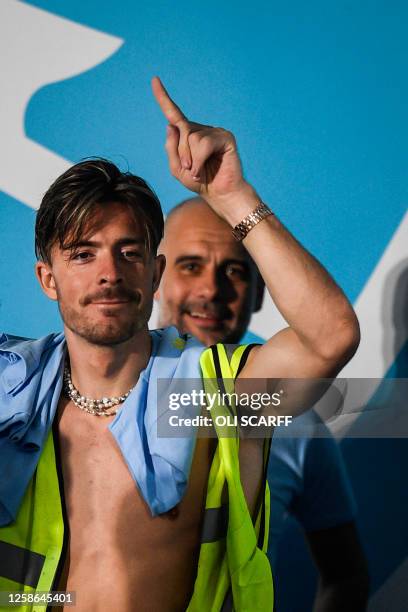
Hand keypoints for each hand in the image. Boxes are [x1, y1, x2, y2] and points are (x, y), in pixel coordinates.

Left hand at [151, 76, 249, 214]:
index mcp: (188, 135)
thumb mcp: (177, 169)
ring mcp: (214, 131)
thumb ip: (171, 148)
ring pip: (192, 138)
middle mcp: (200, 130)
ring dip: (192, 159)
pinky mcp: (225, 137)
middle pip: (181, 131)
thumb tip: (171, 125)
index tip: (154, 80)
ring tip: (199, 171)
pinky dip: (199, 160)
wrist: (219, 194)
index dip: (163, 97)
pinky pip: (204, 144)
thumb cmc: (200, 182)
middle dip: (182, 154)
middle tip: (190, 170)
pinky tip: (203, 170)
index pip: (173, 114)